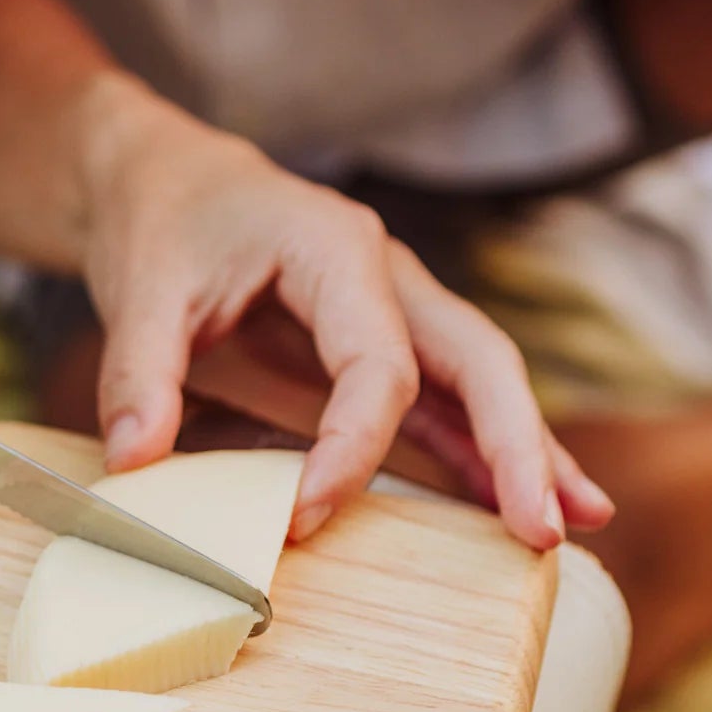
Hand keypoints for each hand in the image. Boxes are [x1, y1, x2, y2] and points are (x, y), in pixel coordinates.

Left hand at [77, 82, 610, 546]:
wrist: (165, 180)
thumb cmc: (162, 221)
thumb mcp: (137, 289)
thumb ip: (138, 374)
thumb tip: (136, 460)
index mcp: (337, 251)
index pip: (377, 365)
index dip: (350, 449)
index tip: (304, 515)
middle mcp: (389, 278)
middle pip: (478, 362)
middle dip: (515, 447)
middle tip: (539, 531)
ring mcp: (398, 314)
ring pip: (484, 383)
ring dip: (530, 454)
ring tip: (575, 526)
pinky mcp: (386, 350)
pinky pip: (453, 404)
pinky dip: (490, 453)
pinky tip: (527, 505)